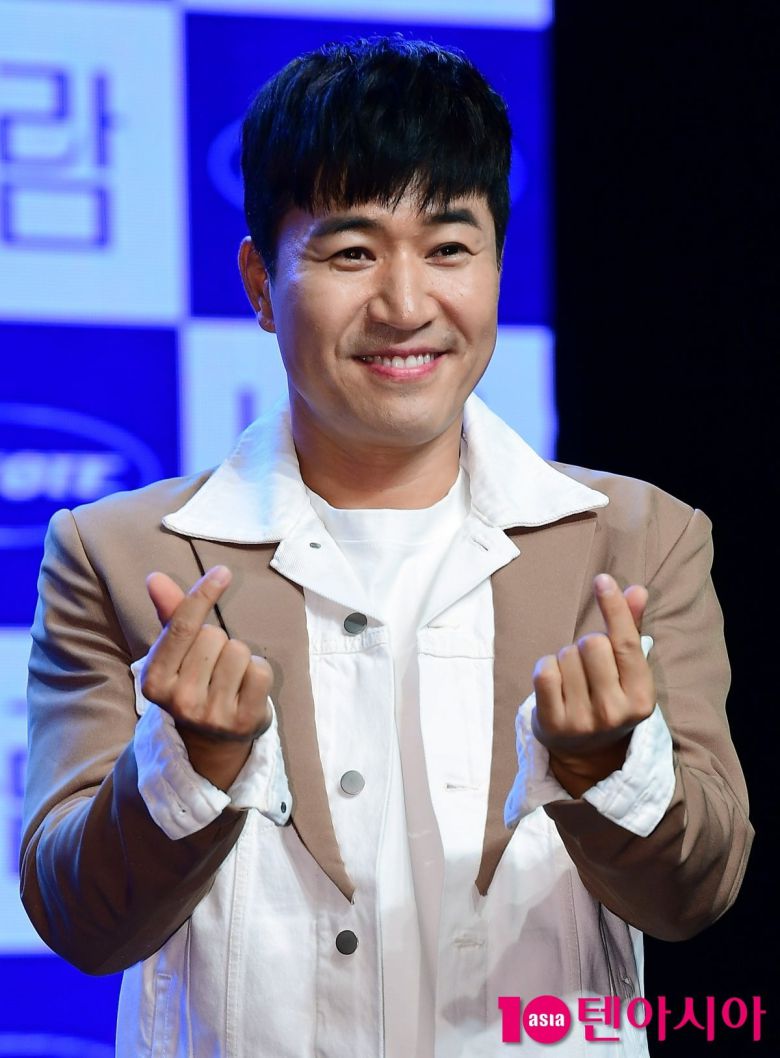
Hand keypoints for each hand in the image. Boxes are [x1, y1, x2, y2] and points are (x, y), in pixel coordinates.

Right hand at [141, 565, 272, 789]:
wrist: (211, 743)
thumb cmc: (193, 684)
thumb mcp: (176, 654)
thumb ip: (171, 616)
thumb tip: (155, 578)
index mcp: (153, 681)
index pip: (182, 627)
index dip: (203, 595)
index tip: (222, 572)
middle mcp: (179, 701)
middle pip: (215, 636)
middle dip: (219, 641)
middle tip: (212, 667)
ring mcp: (212, 714)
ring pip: (239, 651)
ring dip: (240, 658)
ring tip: (229, 680)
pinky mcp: (243, 721)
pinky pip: (260, 671)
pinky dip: (258, 673)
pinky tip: (245, 690)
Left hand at [531, 573, 654, 796]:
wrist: (586, 754)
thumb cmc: (609, 699)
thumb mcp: (627, 672)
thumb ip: (631, 630)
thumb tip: (637, 590)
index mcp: (642, 697)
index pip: (626, 642)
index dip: (613, 607)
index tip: (602, 580)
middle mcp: (615, 712)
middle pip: (591, 643)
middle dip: (586, 645)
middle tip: (589, 667)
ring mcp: (583, 721)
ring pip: (566, 655)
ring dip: (566, 659)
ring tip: (574, 681)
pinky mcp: (553, 724)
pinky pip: (544, 671)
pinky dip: (546, 668)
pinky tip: (555, 685)